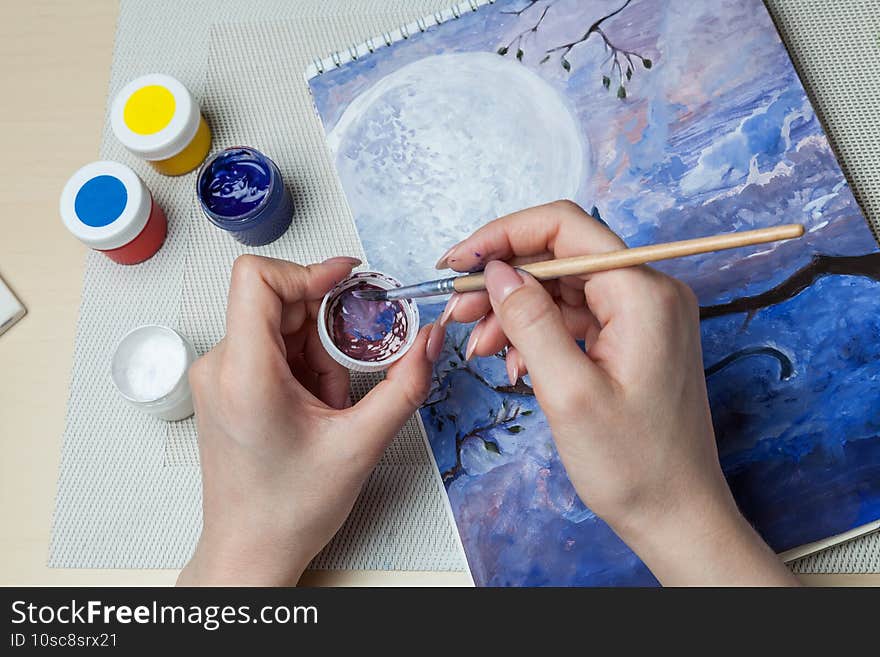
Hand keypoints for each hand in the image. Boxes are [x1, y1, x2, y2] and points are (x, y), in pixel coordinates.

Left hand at [177, 255, 434, 585]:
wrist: (250, 550)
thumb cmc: (288, 509)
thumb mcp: (361, 444)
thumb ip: (405, 384)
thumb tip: (430, 339)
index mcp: (245, 375)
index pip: (257, 278)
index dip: (308, 269)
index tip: (348, 281)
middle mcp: (220, 367)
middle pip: (280, 302)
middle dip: (327, 329)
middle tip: (355, 366)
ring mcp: (219, 376)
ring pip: (280, 327)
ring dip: (318, 354)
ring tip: (331, 405)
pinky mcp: (226, 386)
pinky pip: (272, 349)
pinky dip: (304, 367)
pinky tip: (316, 407)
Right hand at [434, 201, 797, 585]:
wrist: (676, 516)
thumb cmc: (634, 466)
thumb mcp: (568, 392)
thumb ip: (530, 321)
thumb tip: (497, 271)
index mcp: (642, 293)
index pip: (565, 227)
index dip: (503, 236)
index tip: (459, 261)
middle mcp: (648, 292)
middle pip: (559, 257)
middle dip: (502, 280)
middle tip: (457, 310)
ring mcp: (643, 315)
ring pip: (562, 289)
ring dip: (514, 310)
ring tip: (478, 345)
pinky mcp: (633, 338)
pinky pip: (575, 317)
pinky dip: (537, 332)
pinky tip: (513, 362)